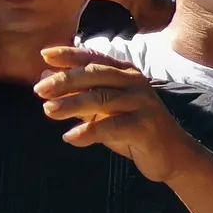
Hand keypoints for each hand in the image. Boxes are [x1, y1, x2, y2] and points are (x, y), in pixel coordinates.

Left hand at [36, 46, 201, 182]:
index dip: (69, 55)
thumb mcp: (103, 109)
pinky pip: (112, 126)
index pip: (93, 58)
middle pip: (94, 75)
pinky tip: (69, 137)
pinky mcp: (146, 127)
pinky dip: (88, 131)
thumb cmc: (133, 129)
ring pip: (101, 99)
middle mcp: (135, 83)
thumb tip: (44, 75)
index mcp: (125, 73)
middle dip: (64, 80)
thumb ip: (78, 93)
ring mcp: (143, 104)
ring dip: (71, 105)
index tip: (44, 55)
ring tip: (48, 111)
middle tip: (39, 90)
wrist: (174, 157)